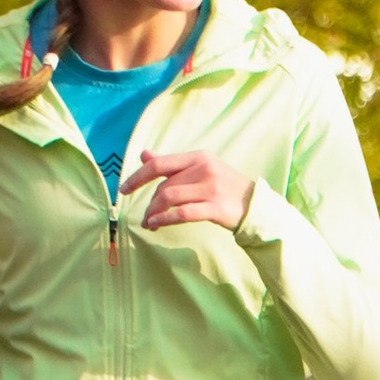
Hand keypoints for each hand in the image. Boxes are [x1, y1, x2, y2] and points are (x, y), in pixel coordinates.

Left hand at [123, 149, 253, 232]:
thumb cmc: (224, 187)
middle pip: (164, 186)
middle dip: (150, 203)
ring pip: (170, 198)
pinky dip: (165, 219)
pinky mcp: (216, 208)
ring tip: (150, 224)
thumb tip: (144, 155)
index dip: (138, 177)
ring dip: (154, 213)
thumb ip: (172, 164)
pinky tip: (158, 225)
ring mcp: (211, 188)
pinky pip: (183, 213)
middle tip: (145, 217)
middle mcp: (204, 169)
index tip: (124, 190)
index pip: (159, 164)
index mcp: (198, 157)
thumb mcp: (200, 169)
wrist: (255, 205)